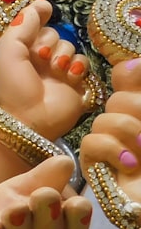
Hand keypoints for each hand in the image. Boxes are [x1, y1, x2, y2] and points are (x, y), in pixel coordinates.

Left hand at [0, 0, 92, 138]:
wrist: (31, 119)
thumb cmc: (14, 86)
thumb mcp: (8, 50)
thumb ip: (22, 24)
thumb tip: (41, 3)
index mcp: (17, 48)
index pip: (32, 23)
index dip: (37, 17)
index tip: (44, 10)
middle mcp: (36, 56)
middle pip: (53, 33)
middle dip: (49, 42)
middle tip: (39, 56)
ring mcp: (56, 68)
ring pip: (69, 45)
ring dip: (62, 55)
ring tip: (54, 70)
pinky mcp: (74, 80)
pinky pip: (83, 61)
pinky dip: (76, 67)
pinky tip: (68, 77)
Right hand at [80, 58, 140, 201]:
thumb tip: (132, 63)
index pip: (128, 76)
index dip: (133, 73)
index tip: (140, 71)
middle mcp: (130, 123)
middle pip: (116, 98)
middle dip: (137, 109)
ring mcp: (112, 144)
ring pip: (103, 120)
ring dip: (127, 132)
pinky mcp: (96, 165)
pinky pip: (91, 142)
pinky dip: (111, 150)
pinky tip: (130, 164)